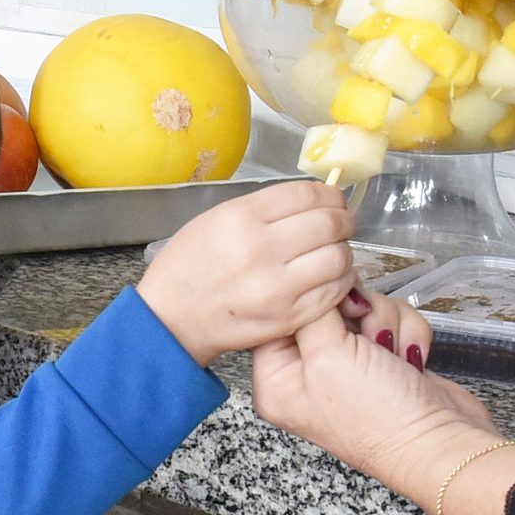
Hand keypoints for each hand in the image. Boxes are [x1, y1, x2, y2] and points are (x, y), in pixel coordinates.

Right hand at [138, 179, 358, 364]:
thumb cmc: (189, 267)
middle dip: (342, 220)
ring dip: (342, 251)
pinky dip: (340, 279)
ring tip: (330, 252)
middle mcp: (262, 250)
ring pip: (339, 257)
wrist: (171, 319)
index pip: (308, 195)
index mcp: (241, 218)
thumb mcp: (215, 219)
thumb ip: (264, 208)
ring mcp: (278, 287)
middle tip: (338, 225)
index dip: (329, 195)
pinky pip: (336, 291)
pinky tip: (327, 277)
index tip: (332, 200)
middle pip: (330, 224)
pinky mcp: (288, 316)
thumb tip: (315, 200)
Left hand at [252, 306, 495, 491]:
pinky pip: (391, 321)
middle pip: (323, 306)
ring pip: (363, 309)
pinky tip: (411, 360)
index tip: (333, 302)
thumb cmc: (379, 417)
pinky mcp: (384, 359)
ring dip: (386, 323)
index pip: (277, 318)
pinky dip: (406, 333)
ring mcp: (348, 366)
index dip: (308, 302)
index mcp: (277, 381)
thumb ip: (313, 311)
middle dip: (356, 313)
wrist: (441, 443)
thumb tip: (311, 283)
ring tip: (392, 354)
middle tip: (368, 335)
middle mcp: (307, 373)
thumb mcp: (328, 356)